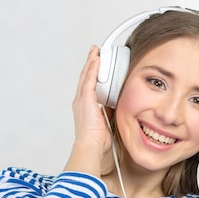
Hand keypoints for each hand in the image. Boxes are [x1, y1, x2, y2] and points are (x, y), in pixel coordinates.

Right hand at [64, 46, 112, 175]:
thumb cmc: (99, 141)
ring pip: (86, 75)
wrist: (92, 146)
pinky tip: (96, 58)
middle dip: (90, 65)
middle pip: (85, 78)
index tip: (98, 67)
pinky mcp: (84, 98)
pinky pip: (88, 79)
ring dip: (91, 62)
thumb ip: (110, 112)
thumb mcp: (108, 122)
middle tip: (95, 53)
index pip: (89, 87)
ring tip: (96, 51)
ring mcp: (81, 99)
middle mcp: (81, 102)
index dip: (93, 76)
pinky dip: (92, 67)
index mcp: (86, 108)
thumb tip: (118, 107)